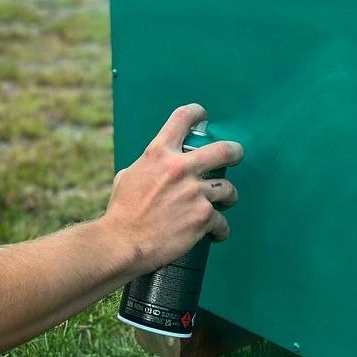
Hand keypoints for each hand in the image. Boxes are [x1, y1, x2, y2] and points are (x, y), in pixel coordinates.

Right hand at [103, 103, 242, 272]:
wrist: (123, 242)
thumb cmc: (122, 212)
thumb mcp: (127, 177)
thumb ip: (146, 167)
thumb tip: (152, 169)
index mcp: (159, 153)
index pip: (183, 118)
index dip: (197, 113)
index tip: (203, 116)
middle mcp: (179, 168)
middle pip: (223, 150)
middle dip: (234, 153)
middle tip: (235, 156)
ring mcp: (194, 192)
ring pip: (228, 189)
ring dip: (228, 197)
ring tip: (225, 203)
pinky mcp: (203, 216)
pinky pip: (222, 222)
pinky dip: (220, 229)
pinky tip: (216, 233)